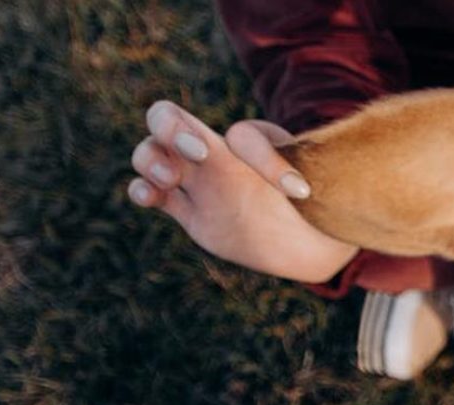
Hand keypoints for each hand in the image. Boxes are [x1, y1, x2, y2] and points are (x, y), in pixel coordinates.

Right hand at [127, 101, 356, 282]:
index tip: (292, 190)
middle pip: (164, 120)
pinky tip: (148, 197)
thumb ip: (300, 179)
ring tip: (169, 179)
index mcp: (243, 144)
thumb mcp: (309, 181)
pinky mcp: (189, 211)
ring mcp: (198, 184)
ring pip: (150, 156)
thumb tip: (295, 187)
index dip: (258, 155)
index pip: (236, 132)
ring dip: (149, 160)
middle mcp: (213, 156)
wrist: (309, 236)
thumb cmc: (312, 201)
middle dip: (167, 129)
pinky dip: (141, 191)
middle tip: (197, 153)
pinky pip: (152, 194)